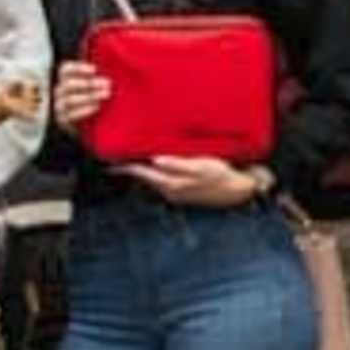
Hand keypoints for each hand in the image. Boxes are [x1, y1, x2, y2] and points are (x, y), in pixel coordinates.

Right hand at [51, 59, 109, 133]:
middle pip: (69, 84)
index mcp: (65, 80)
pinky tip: (97, 107)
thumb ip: (98, 80)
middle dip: (89, 83)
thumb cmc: (92, 101)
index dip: (79, 68)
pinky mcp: (63, 120)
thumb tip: (113, 74)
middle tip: (107, 84)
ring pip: (70, 99)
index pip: (65, 70)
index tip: (95, 70)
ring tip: (106, 95)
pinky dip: (85, 110)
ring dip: (89, 96)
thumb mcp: (94, 88)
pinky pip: (71, 115)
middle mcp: (60, 92)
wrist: (85, 127)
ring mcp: (60, 106)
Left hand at [120, 155, 263, 209]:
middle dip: (131, 167)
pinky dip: (154, 173)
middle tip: (116, 156)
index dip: (126, 166)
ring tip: (131, 159)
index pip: (142, 172)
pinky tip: (155, 165)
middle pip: (144, 176)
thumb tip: (156, 159)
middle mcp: (170, 191)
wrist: (238, 190)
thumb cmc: (221, 174)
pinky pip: (162, 181)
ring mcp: (176, 193)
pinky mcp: (182, 192)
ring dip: (142, 170)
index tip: (111, 160)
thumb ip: (178, 163)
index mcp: (171, 183)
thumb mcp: (201, 166)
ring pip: (152, 180)